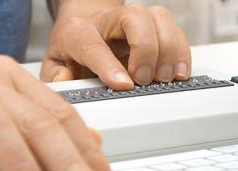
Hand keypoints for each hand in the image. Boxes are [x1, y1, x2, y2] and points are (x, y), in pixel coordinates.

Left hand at [41, 2, 191, 89]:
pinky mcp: (154, 26)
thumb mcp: (55, 64)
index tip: (122, 85)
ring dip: (168, 49)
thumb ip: (56, 77)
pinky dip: (182, 51)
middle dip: (145, 50)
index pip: (92, 44)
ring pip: (159, 18)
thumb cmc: (73, 47)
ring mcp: (134, 20)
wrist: (85, 24)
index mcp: (78, 31)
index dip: (108, 65)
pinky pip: (176, 29)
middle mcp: (109, 20)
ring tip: (165, 78)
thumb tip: (66, 84)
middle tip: (144, 80)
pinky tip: (179, 72)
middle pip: (134, 18)